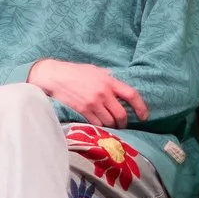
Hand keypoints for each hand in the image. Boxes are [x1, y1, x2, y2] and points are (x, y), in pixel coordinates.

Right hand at [26, 58, 147, 125]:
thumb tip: (118, 84)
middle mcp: (103, 93)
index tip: (144, 116)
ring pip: (109, 122)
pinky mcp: (83, 111)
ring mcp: (93, 103)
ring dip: (111, 126)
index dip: (141, 107)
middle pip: (121, 114)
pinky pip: (97, 124)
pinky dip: (100, 127)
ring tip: (109, 124)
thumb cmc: (74, 72)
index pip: (132, 95)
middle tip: (122, 124)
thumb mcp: (94, 70)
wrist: (54, 76)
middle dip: (124, 122)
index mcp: (109, 81)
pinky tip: (98, 125)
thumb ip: (108, 78)